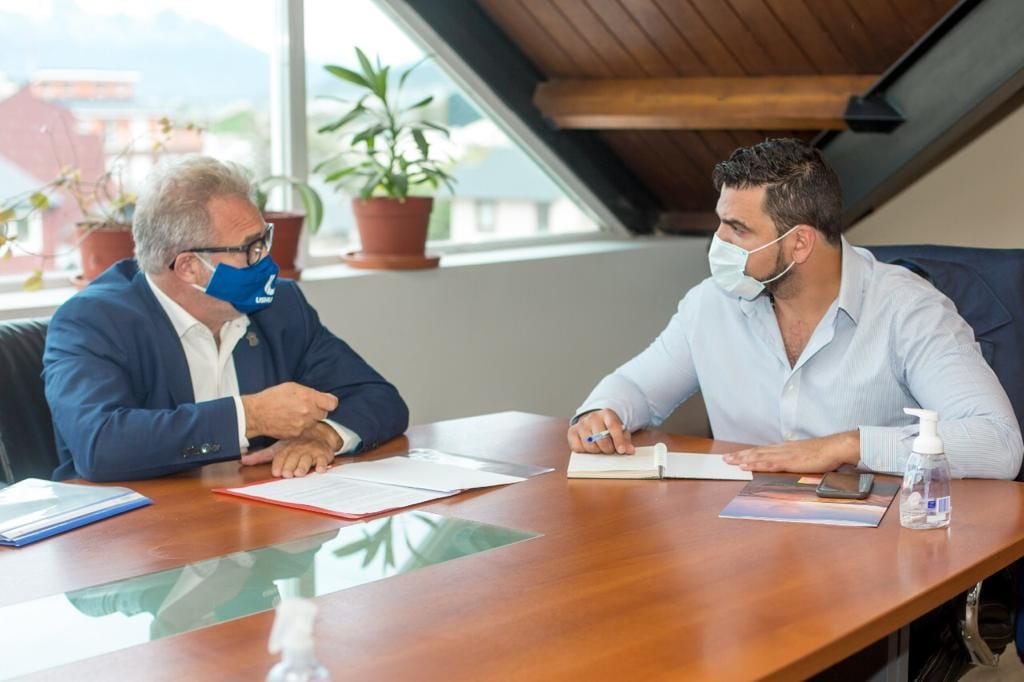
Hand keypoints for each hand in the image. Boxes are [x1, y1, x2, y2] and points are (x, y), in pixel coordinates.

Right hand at [240, 382, 338, 439]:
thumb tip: (320, 397)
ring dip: (309, 419)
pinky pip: (305, 430)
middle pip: (324, 414)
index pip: (332, 403)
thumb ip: (309, 392)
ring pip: (314, 423)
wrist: (256, 414)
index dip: (329, 402)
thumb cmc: (272, 398)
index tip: (325, 401)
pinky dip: (301, 427)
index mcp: (308, 398)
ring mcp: (303, 425)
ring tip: (295, 414)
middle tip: (306, 407)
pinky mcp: (297, 434)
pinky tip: (290, 421)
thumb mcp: (292, 387)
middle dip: (317, 411)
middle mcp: (308, 413)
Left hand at [240, 432, 335, 477]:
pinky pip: (324, 459)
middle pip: (293, 458)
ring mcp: (311, 451)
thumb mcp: (277, 448)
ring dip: (303, 466)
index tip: (277, 472)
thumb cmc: (295, 444)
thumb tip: (242, 460)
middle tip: (288, 474)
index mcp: (286, 447)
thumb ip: (261, 456)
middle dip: (290, 466)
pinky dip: (323, 464)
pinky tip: (320, 469)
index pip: (281, 456)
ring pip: (307, 459)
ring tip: (300, 473)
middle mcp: (298, 449)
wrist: (319, 434)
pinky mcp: (324, 454)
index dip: (279, 464)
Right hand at [567, 409, 633, 454]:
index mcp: (607, 414)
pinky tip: (589, 447)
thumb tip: (629, 450)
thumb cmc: (609, 427)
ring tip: (600, 447)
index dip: (618, 440)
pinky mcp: (572, 432)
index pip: (613, 427)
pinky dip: (584, 451)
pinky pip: (577, 447)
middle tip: (610, 449)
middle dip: (608, 449)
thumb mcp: (620, 430)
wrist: (594, 420)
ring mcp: (581, 424)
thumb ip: (625, 440)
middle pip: (601, 439)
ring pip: (589, 445)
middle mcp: (593, 417)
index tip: (621, 451)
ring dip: (596, 451)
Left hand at [723, 431, 859, 472]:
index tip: (735, 455)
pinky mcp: (790, 462)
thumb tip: (789, 463)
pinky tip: (746, 467)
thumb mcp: (806, 455)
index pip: (762, 450)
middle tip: (724, 459)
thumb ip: (795, 458)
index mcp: (785, 448)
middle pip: (756, 452)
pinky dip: (756, 464)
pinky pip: (769, 464)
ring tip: (730, 462)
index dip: (748, 453)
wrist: (836, 447)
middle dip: (739, 455)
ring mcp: (785, 455)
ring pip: (759, 456)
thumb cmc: (824, 453)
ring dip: (743, 459)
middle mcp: (782, 449)